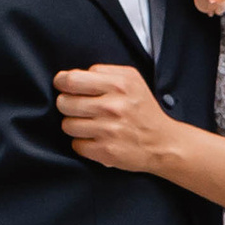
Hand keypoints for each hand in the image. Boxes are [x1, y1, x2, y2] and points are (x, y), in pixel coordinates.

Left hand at [53, 63, 172, 171]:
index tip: (63, 86)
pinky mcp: (106, 151)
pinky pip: (76, 144)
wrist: (163, 143)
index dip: (62, 82)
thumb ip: (103, 72)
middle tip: (79, 108)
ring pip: (67, 125)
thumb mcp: (131, 80)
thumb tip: (70, 76)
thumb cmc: (143, 110)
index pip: (72, 80)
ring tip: (89, 124)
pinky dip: (83, 143)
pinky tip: (95, 139)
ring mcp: (109, 130)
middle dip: (67, 105)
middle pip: (64, 102)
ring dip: (74, 125)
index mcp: (119, 84)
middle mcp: (113, 106)